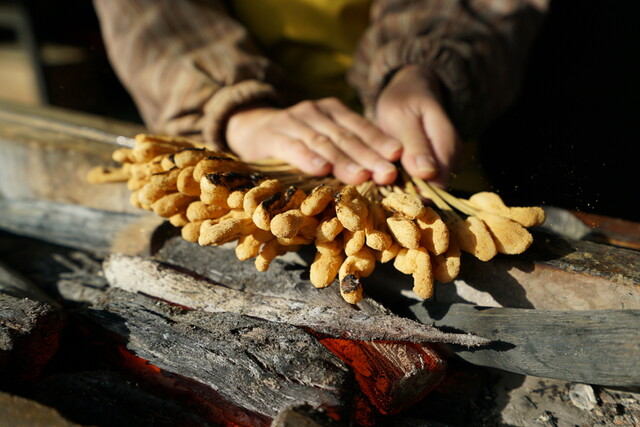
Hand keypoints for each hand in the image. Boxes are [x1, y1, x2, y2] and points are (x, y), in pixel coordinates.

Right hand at [225, 98, 402, 184]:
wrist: (251, 127)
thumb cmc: (297, 139)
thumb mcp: (324, 137)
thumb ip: (349, 149)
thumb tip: (383, 171)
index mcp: (334, 111)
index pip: (361, 127)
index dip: (380, 142)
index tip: (398, 157)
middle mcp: (317, 112)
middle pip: (347, 137)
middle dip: (369, 156)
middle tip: (387, 173)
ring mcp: (294, 121)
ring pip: (324, 142)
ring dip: (343, 161)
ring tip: (361, 176)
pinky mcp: (273, 135)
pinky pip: (293, 147)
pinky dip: (307, 158)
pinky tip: (321, 170)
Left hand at [376, 65, 461, 186]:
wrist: (413, 90)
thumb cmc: (404, 100)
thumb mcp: (402, 117)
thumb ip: (414, 145)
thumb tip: (426, 173)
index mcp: (448, 144)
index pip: (439, 184)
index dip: (414, 192)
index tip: (388, 185)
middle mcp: (454, 158)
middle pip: (434, 190)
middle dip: (406, 190)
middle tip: (380, 178)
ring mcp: (448, 164)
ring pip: (427, 189)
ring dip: (404, 186)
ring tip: (383, 172)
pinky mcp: (438, 167)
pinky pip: (423, 183)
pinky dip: (405, 181)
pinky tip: (391, 171)